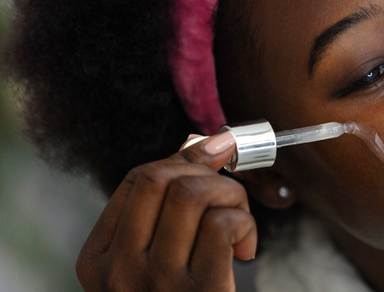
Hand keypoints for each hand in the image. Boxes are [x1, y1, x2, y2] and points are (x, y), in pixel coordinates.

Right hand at [76, 132, 256, 290]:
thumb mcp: (153, 263)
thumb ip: (164, 213)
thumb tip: (204, 145)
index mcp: (99, 259)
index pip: (138, 180)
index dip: (183, 158)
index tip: (215, 151)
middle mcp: (119, 270)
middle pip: (161, 178)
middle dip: (207, 171)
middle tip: (229, 193)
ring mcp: (157, 283)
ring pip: (194, 193)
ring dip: (231, 196)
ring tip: (239, 224)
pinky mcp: (200, 291)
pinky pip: (222, 224)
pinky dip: (244, 224)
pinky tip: (245, 249)